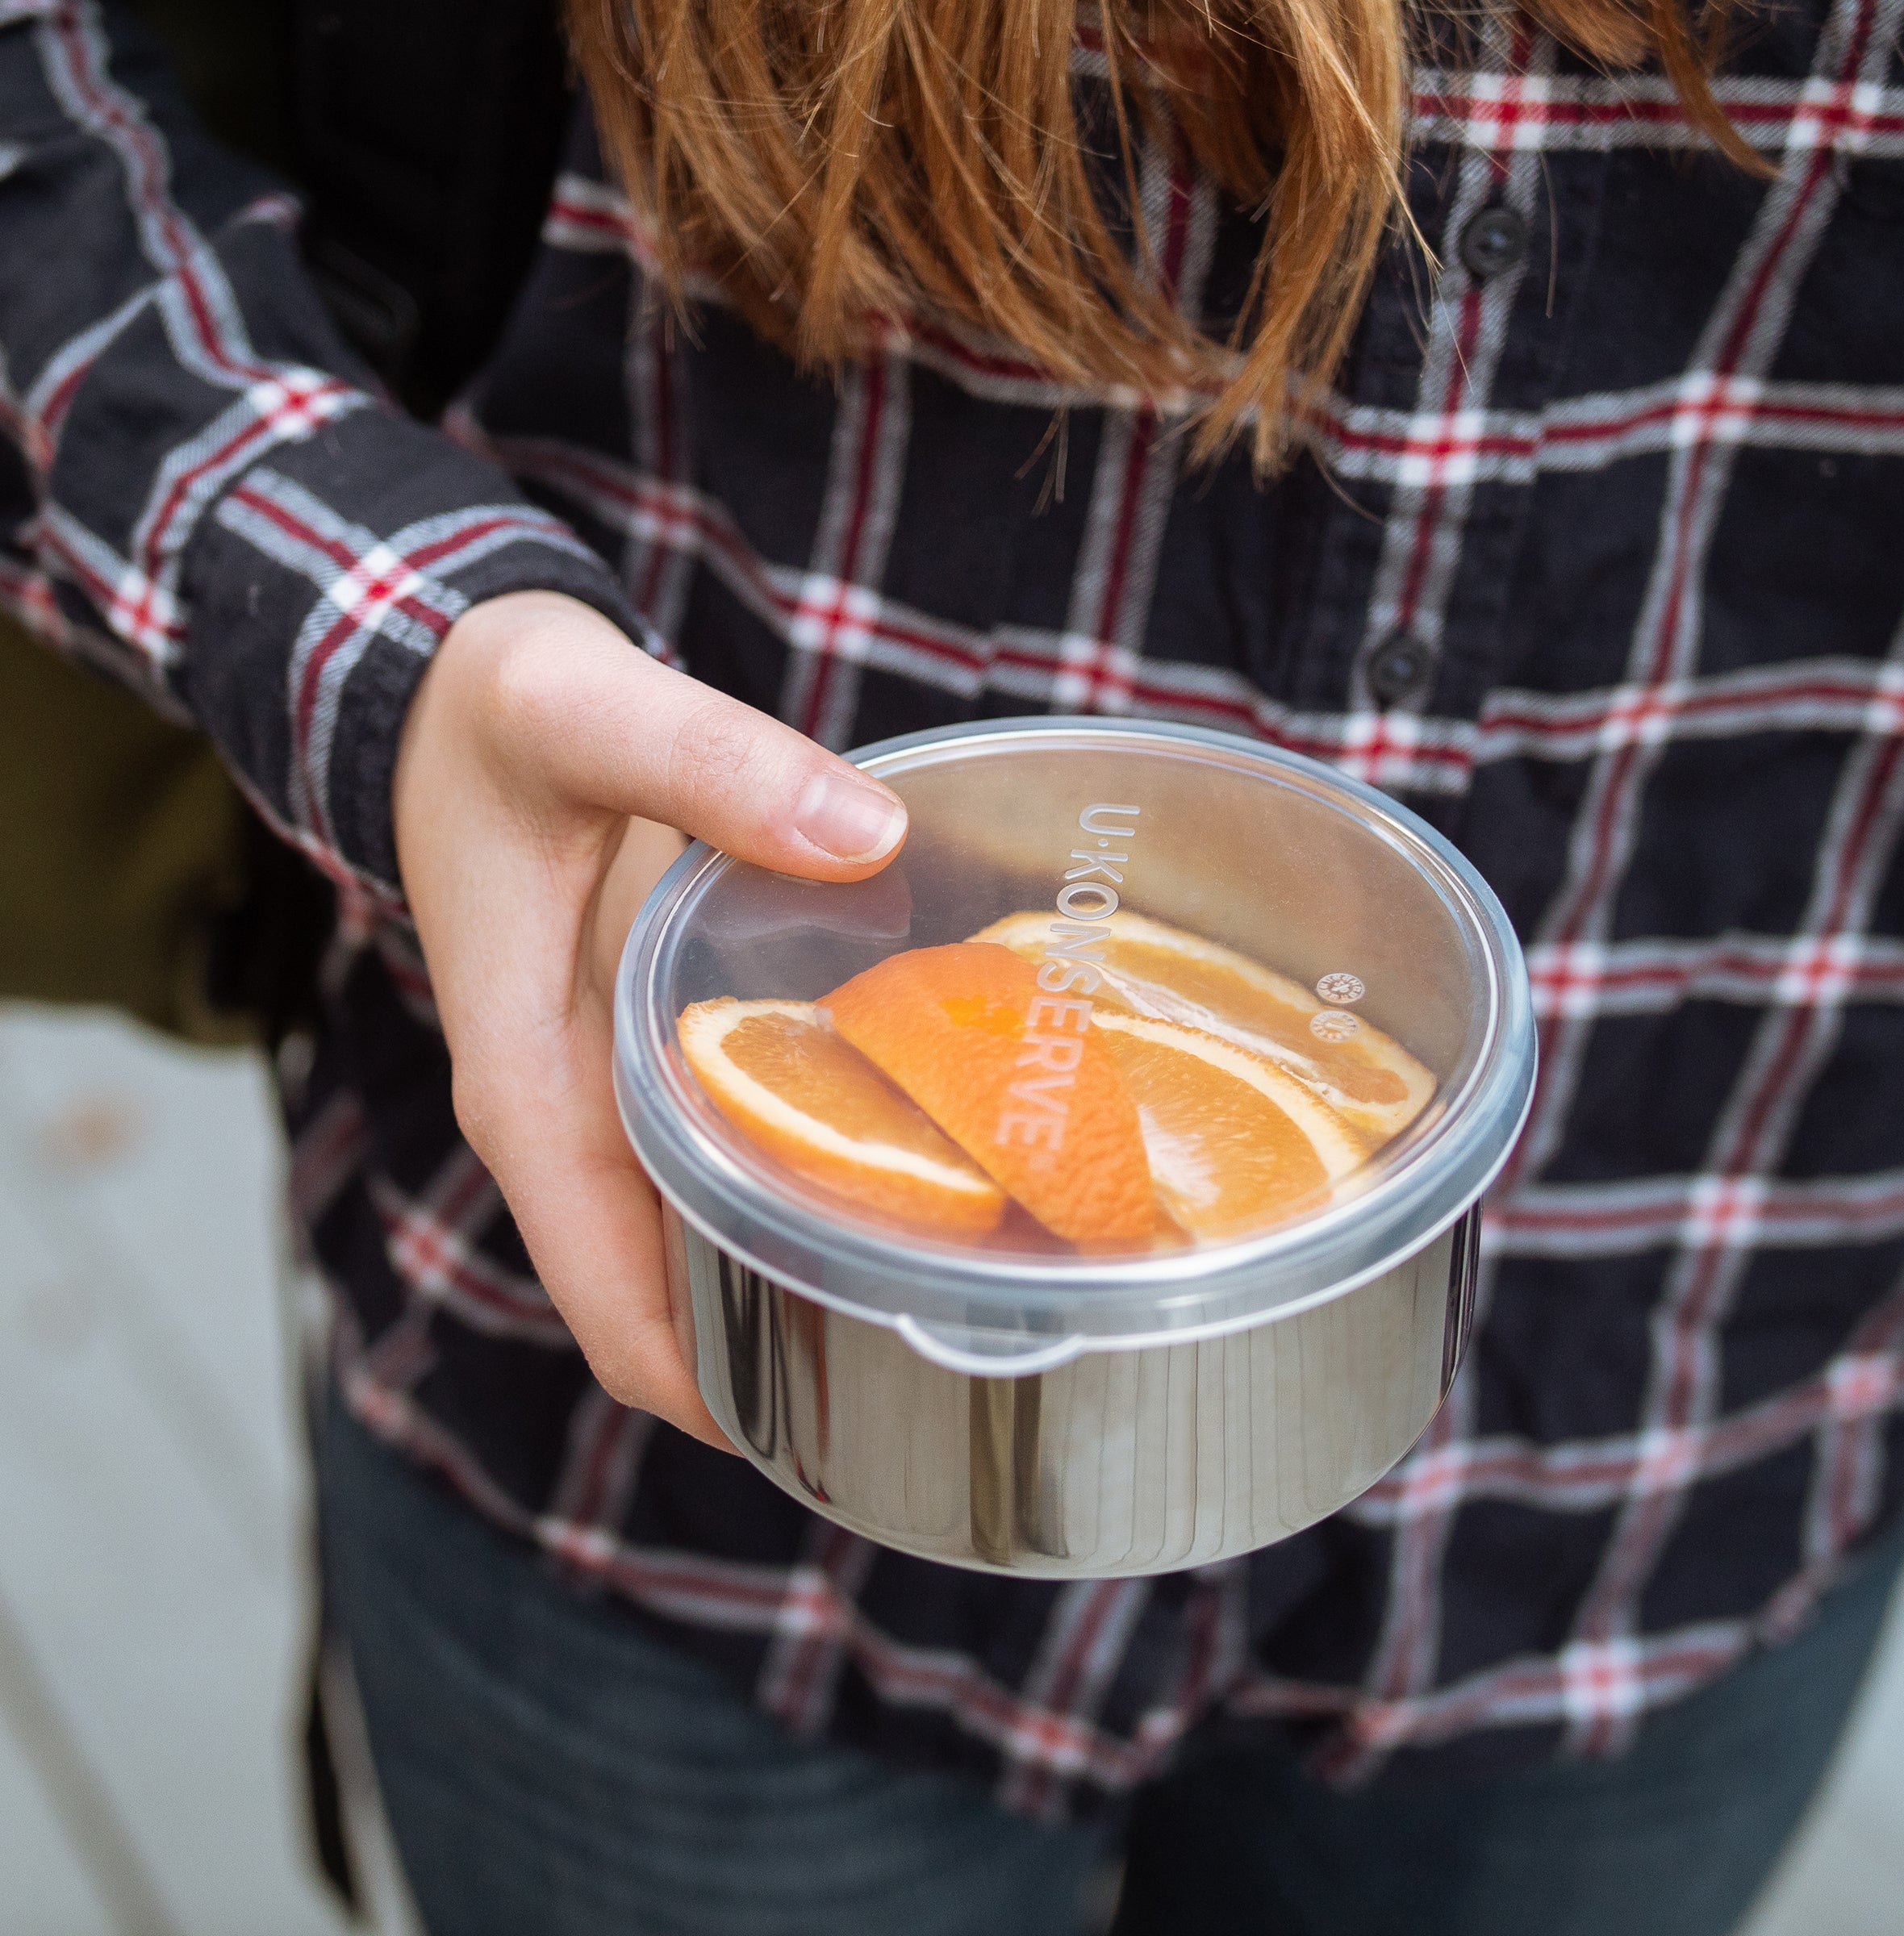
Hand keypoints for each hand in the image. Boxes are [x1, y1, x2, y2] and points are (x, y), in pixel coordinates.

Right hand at [393, 591, 906, 1446]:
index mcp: (530, 1091)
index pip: (612, 1303)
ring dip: (811, 1276)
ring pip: (706, 1243)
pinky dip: (814, 1177)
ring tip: (968, 1278)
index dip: (718, 1387)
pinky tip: (929, 1154)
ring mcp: (611, 1097)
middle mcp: (571, 1122)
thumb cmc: (495, 714)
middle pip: (675, 1302)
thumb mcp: (587, 712)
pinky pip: (733, 1155)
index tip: (847, 1421)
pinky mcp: (651, 1053)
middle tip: (960, 1347)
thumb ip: (713, 765)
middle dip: (795, 1349)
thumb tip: (871, 839)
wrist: (448, 694)